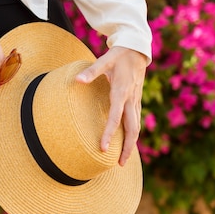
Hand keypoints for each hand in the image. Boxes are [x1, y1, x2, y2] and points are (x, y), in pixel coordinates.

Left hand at [75, 46, 147, 165]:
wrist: (137, 49)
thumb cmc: (119, 55)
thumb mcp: (105, 60)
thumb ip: (91, 71)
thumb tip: (76, 80)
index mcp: (122, 92)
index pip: (115, 118)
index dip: (109, 133)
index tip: (103, 148)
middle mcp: (131, 100)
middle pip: (132, 129)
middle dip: (127, 148)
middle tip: (119, 164)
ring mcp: (136, 101)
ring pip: (136, 127)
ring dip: (131, 144)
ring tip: (123, 159)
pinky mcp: (136, 100)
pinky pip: (136, 121)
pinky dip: (132, 134)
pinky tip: (127, 142)